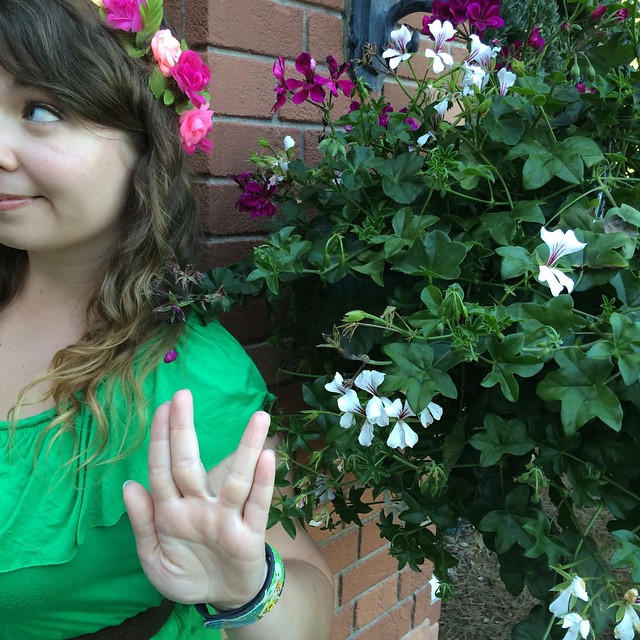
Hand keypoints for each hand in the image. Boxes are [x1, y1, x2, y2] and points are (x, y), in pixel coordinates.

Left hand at [123, 389, 275, 608]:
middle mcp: (198, 507)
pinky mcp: (249, 534)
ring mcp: (225, 518)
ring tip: (259, 417)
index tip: (160, 406)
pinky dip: (263, 483)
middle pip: (189, 464)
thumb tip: (129, 485)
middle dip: (183, 430)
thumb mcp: (154, 560)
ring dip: (247, 448)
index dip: (159, 440)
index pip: (161, 470)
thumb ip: (143, 524)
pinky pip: (257, 505)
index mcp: (171, 512)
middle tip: (182, 394)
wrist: (222, 598)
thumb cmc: (187, 573)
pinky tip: (269, 458)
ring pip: (236, 479)